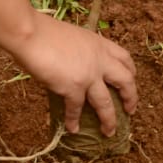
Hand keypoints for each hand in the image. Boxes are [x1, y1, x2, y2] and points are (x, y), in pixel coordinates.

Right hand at [8, 12, 137, 134]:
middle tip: (130, 110)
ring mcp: (88, 75)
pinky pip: (76, 109)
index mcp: (99, 43)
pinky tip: (72, 129)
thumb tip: (75, 66)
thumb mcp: (72, 37)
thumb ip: (80, 51)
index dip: (130, 71)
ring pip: (106, 103)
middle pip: (125, 81)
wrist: (31, 33)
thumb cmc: (43, 31)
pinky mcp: (73, 87)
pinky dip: (73, 121)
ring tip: (109, 132)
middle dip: (131, 97)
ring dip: (109, 120)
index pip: (124, 57)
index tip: (131, 80)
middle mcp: (99, 59)